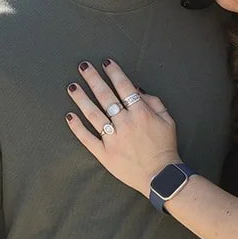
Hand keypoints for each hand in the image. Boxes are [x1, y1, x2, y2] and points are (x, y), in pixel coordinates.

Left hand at [66, 60, 180, 196]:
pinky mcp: (104, 153)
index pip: (124, 87)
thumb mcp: (167, 120)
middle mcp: (124, 123)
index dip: (114, 73)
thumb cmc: (165, 147)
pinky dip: (77, 127)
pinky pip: (87, 138)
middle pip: (105, 96)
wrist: (160, 176)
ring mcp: (112, 138)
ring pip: (93, 114)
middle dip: (93, 79)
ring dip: (81, 99)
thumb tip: (136, 89)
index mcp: (140, 113)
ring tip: (72, 87)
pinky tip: (69, 116)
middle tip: (83, 66)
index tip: (106, 63)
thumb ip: (153, 102)